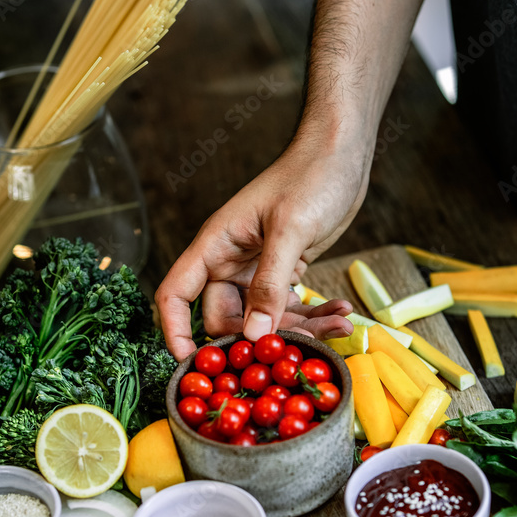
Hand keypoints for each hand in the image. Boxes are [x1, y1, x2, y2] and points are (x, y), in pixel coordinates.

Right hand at [155, 138, 368, 359]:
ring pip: (265, 320)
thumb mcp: (289, 230)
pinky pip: (290, 308)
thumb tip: (253, 336)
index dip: (175, 331)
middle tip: (299, 351)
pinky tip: (341, 313)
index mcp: (215, 246)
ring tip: (340, 326)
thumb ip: (270, 285)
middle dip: (261, 340)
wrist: (340, 152)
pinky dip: (314, 315)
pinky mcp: (284, 274)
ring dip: (300, 329)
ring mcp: (257, 270)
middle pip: (227, 320)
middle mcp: (230, 263)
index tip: (190, 364)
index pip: (175, 295)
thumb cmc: (309, 176)